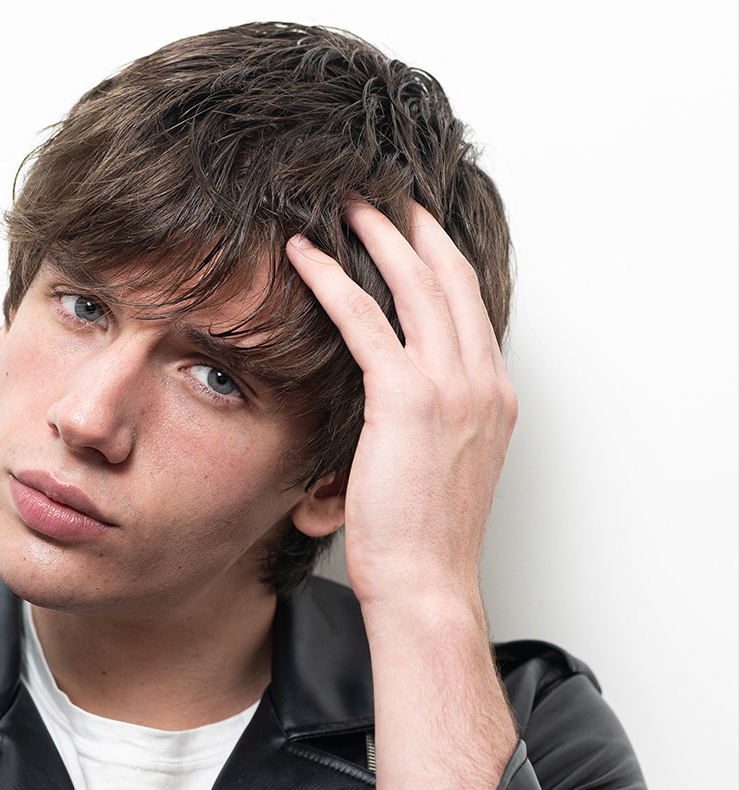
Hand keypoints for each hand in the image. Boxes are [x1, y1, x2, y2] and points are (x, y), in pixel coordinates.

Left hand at [286, 199, 517, 610]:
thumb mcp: (440, 472)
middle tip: (384, 196)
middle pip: (450, 280)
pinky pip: (365, 321)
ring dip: (377, 236)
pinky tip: (305, 257)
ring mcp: (451, 387)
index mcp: (493, 398)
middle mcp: (481, 382)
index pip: (470, 309)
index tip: (418, 231)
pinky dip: (333, 280)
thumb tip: (392, 418)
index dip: (443, 261)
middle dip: (416, 229)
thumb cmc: (424, 544)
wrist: (428, 583)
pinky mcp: (407, 400)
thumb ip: (429, 428)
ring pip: (414, 285)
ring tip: (344, 205)